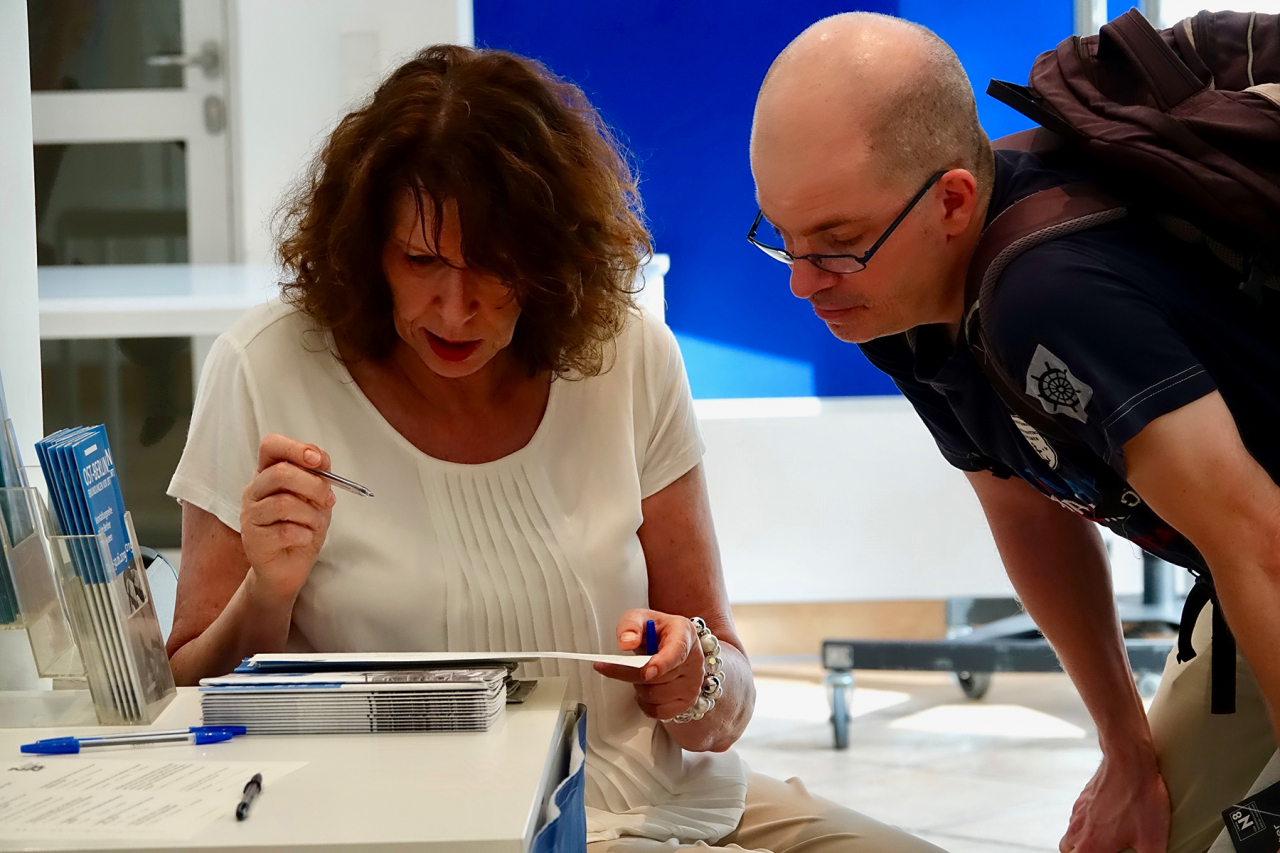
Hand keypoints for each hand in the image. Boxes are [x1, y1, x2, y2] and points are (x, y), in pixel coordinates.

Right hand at [240, 434, 335, 603]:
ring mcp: (250, 515)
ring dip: (311, 515)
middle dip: (314, 485)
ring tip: (314, 524)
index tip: (317, 460)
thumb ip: (318, 476)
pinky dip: (304, 534)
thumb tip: (320, 458)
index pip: (271, 445)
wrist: (289, 567)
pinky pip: (285, 531)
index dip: (295, 448)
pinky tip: (303, 538)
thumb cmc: (302, 527)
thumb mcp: (316, 498)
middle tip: (328, 500)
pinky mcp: (252, 539)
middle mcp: (254, 490)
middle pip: (281, 473)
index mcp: (268, 473)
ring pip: (284, 503)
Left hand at [593, 609, 706, 719]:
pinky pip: (659, 712)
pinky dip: (645, 703)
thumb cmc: (657, 632)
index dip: (661, 664)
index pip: (677, 652)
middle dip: (630, 673)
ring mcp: (693, 683)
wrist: (672, 646)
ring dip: (638, 687)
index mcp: (684, 633)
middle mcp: (693, 659)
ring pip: (656, 696)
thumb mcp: (641, 618)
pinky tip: (644, 689)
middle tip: (611, 666)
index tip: (646, 671)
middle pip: (658, 678)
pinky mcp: (687, 701)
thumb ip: (631, 624)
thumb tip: (626, 642)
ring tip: (639, 674)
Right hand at [1060, 746, 1169, 852]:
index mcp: (1092, 846)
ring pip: (1071, 831)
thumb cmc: (1140, 800)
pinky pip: (1079, 814)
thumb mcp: (1153, 839)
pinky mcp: (1083, 796)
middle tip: (1099, 849)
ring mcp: (1078, 810)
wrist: (1128, 761)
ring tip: (1103, 837)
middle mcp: (1078, 829)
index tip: (1108, 851)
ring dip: (1081, 837)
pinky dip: (1087, 820)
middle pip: (1067, 850)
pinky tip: (1107, 816)